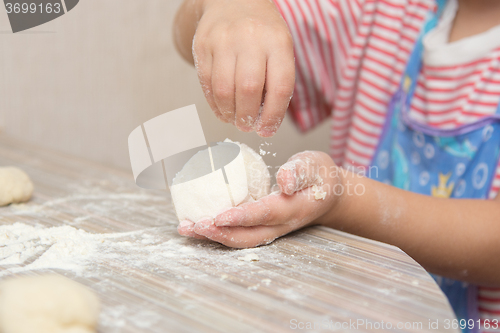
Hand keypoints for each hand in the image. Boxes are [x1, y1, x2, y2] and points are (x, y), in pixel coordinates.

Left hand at [177, 151, 342, 247]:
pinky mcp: (263, 227)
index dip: (242, 217)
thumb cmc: (320, 176)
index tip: (219, 216)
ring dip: (213, 237)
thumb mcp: (314, 166)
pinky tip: (198, 224)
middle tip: (193, 225)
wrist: (328, 194)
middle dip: (219, 234)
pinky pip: (240, 234)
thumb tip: (283, 180)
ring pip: (241, 240)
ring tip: (187, 228)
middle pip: (248, 237)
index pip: (265, 214)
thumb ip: (299, 172)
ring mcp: (272, 230)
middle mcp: (281, 225)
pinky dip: (218, 232)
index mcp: (294, 209)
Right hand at [192, 0, 294, 136]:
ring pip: (224, 90)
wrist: (232, 1)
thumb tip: (264, 122)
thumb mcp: (280, 49)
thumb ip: (276, 81)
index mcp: (277, 42)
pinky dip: (215, 104)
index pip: (279, 87)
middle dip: (248, 117)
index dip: (273, 116)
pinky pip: (207, 84)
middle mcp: (250, 39)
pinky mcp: (202, 46)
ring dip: (230, 114)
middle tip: (248, 126)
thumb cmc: (262, 33)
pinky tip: (223, 110)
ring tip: (235, 119)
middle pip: (249, 90)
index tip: (267, 130)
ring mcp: (223, 41)